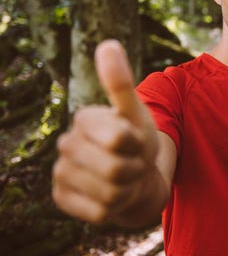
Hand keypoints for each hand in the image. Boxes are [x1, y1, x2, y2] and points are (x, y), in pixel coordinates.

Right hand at [52, 40, 161, 224]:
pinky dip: (115, 208)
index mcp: (84, 118)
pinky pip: (98, 211)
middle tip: (133, 164)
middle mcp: (65, 144)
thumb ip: (122, 84)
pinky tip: (111, 198)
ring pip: (109, 193)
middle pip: (115, 169)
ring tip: (125, 180)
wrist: (134, 178)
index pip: (120, 139)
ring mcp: (60, 173)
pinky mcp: (61, 199)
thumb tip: (107, 44)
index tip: (136, 141)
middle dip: (135, 169)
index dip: (138, 145)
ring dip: (127, 189)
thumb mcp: (137, 115)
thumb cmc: (138, 143)